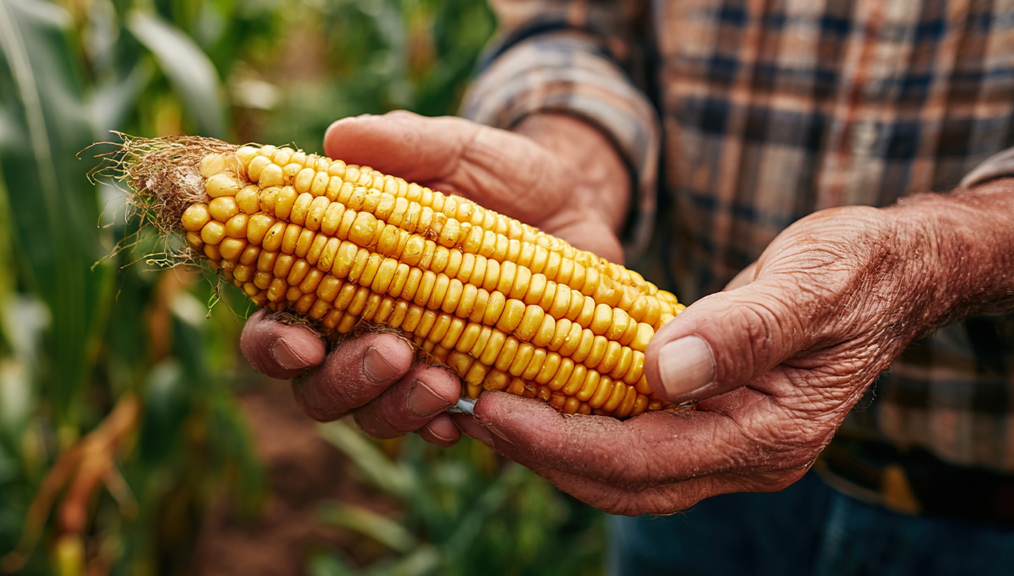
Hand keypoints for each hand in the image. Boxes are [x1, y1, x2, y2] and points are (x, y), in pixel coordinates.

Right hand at [240, 111, 631, 443]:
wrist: (581, 204)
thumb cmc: (501, 174)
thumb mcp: (459, 149)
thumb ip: (404, 144)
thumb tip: (341, 138)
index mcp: (340, 276)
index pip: (278, 323)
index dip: (273, 342)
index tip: (302, 341)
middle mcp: (367, 332)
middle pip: (319, 388)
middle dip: (344, 381)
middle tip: (392, 351)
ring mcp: (419, 368)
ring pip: (377, 416)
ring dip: (398, 407)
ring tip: (444, 379)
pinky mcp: (475, 389)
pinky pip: (446, 428)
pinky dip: (449, 428)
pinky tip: (466, 415)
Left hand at [455, 205, 947, 514]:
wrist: (892, 271)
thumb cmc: (857, 267)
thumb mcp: (809, 284)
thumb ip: (742, 330)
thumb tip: (660, 371)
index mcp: (768, 435)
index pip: (643, 461)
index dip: (560, 441)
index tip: (492, 407)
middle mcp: (744, 456)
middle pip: (622, 484)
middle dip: (541, 454)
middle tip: (471, 411)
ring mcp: (728, 444)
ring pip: (622, 471)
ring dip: (552, 446)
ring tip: (487, 407)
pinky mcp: (712, 421)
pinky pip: (633, 440)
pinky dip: (580, 423)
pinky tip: (537, 389)